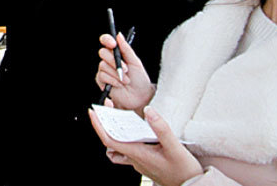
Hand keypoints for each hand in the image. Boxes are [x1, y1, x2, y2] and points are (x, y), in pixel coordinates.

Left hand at [88, 106, 202, 185]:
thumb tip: (148, 110)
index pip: (109, 139)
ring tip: (118, 114)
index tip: (93, 112)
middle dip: (106, 121)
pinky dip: (128, 136)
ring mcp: (139, 161)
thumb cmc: (183, 170)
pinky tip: (136, 129)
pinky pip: (130, 147)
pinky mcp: (145, 161)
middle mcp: (135, 158)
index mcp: (138, 154)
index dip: (99, 125)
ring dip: (116, 129)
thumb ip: (161, 128)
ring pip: (121, 144)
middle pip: (112, 139)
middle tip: (108, 105)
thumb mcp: (175, 147)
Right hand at [96, 32, 153, 113]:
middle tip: (126, 69)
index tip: (113, 44)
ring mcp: (105, 71)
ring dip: (116, 74)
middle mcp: (109, 61)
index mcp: (118, 54)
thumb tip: (119, 35)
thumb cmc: (140, 80)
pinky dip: (112, 80)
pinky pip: (102, 76)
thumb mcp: (136, 62)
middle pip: (103, 53)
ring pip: (102, 65)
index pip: (107, 42)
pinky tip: (119, 85)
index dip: (107, 40)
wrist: (140, 97)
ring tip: (125, 80)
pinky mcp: (102, 81)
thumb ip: (126, 49)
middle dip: (115, 61)